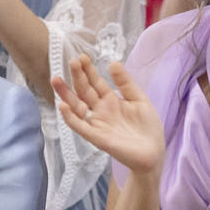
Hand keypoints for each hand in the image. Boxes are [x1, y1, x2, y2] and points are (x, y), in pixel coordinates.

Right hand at [52, 54, 165, 176]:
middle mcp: (100, 110)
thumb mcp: (139, 100)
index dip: (89, 70)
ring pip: (77, 106)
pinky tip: (63, 106)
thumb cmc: (148, 128)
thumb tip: (113, 62)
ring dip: (66, 94)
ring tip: (56, 79)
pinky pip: (80, 127)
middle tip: (71, 61)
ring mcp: (97, 123)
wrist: (154, 153)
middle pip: (84, 91)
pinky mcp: (97, 137)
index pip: (95, 82)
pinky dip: (71, 118)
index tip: (82, 56)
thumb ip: (126, 83)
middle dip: (77, 76)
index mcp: (110, 100)